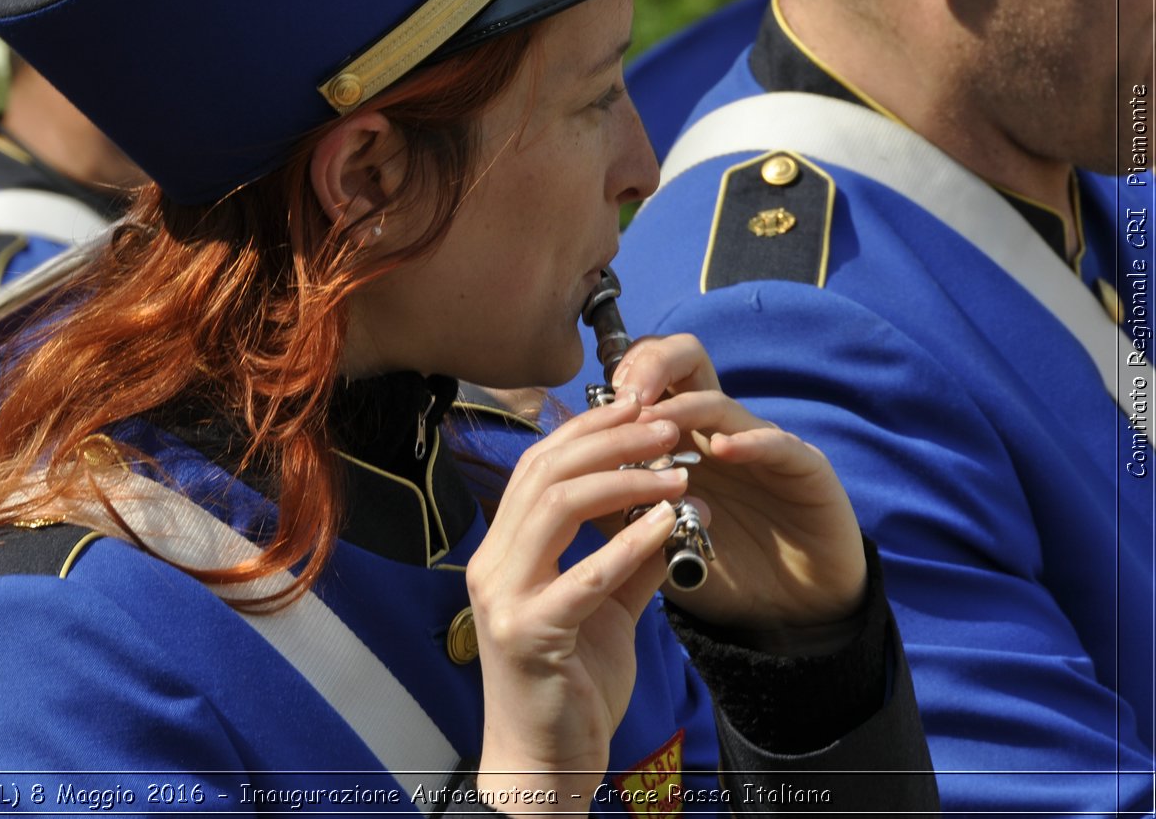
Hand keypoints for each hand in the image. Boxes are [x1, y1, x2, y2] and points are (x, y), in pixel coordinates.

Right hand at [468, 395, 689, 810]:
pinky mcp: (530, 636)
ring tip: (677, 471)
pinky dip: (628, 543)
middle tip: (667, 426)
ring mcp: (504, 598)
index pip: (539, 466)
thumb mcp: (606, 609)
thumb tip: (674, 510)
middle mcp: (492, 564)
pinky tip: (668, 522)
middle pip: (545, 473)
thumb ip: (631, 559)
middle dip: (610, 440)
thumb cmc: (569, 686)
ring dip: (623, 479)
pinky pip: (583, 578)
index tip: (640, 406)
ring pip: (556, 508)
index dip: (589, 429)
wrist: (544, 764)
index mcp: (503, 551)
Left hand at [608, 333, 866, 628]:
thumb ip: (616, 507)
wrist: (792, 608)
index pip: (650, 380)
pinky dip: (750, 442)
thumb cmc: (723, 568)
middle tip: (626, 393)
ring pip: (721, 402)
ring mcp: (763, 445)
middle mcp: (720, 429)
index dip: (623, 378)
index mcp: (684, 438)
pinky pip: (779, 445)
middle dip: (652, 365)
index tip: (594, 399)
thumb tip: (560, 488)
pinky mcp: (805, 470)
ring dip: (683, 410)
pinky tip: (722, 450)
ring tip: (654, 425)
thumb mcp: (656, 538)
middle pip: (687, 362)